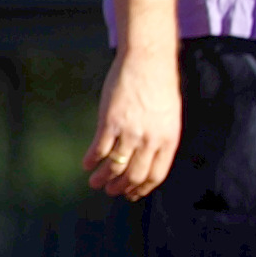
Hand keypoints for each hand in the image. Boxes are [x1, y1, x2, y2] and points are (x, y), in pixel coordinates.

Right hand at [86, 41, 180, 201]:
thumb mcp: (169, 116)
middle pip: (134, 175)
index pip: (155, 175)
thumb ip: (160, 138)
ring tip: (95, 183)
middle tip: (110, 190)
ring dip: (103, 178)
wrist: (148, 61)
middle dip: (120, 187)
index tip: (131, 194)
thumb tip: (147, 160)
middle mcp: (151, 139)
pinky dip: (91, 160)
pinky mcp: (111, 122)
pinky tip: (86, 164)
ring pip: (115, 166)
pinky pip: (100, 149)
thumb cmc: (159, 86)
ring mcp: (130, 131)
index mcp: (169, 139)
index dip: (141, 188)